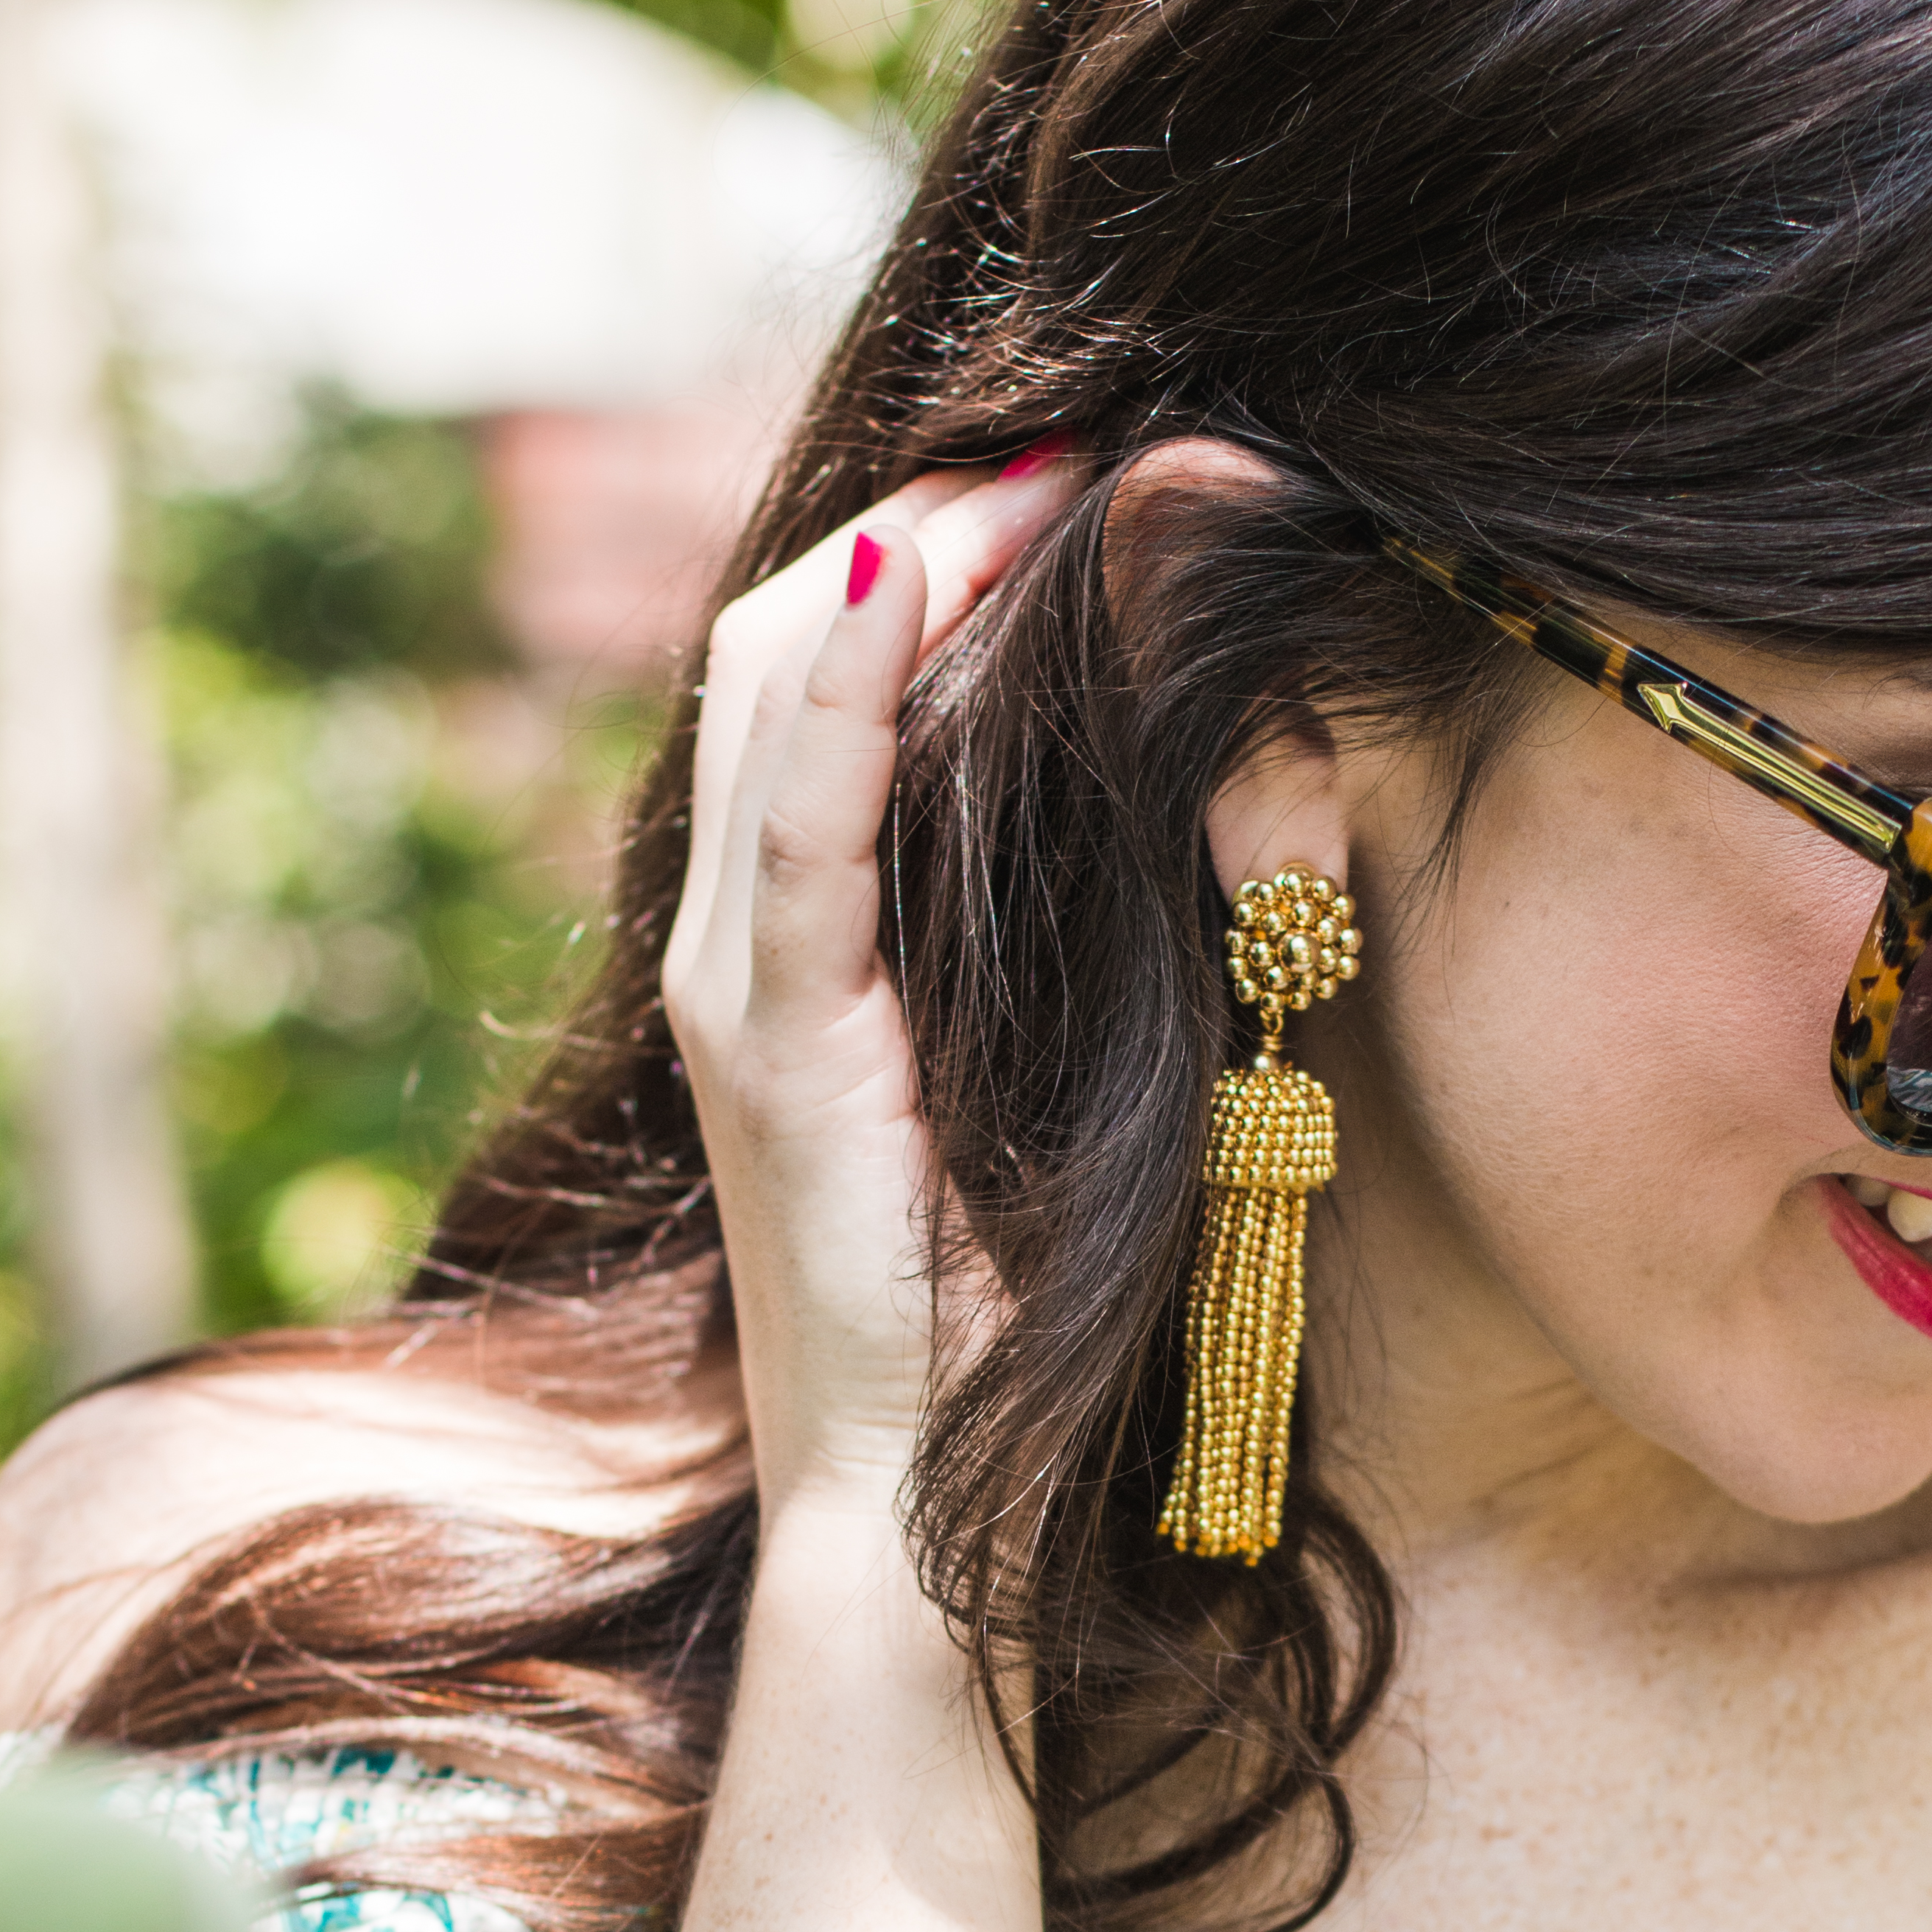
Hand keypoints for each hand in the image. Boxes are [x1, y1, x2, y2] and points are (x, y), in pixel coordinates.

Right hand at [663, 453, 1078, 1521]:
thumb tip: (1194, 809)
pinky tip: (904, 583)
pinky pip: (794, 826)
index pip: (810, 674)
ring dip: (899, 557)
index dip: (922, 549)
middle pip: (769, 638)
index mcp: (793, 943)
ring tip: (1028, 466)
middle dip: (916, 515)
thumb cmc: (995, 1316)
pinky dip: (839, 691)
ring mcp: (740, 988)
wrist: (911, 1500)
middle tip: (1065, 431)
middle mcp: (737, 941)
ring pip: (763, 691)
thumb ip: (1059, 951)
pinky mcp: (779, 1044)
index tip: (1062, 470)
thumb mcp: (1040, 1082)